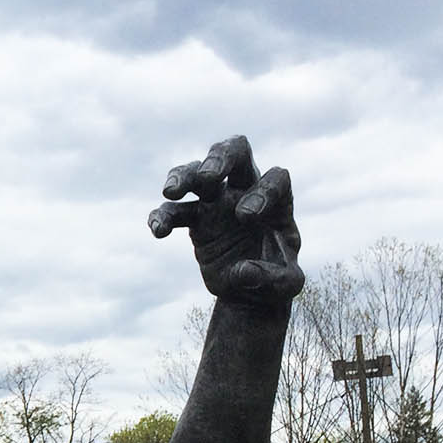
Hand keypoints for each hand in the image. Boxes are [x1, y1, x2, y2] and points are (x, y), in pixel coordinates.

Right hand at [147, 135, 302, 305]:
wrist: (251, 288)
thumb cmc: (275, 279)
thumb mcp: (285, 285)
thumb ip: (274, 278)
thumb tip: (245, 270)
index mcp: (277, 200)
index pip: (275, 179)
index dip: (262, 192)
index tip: (246, 219)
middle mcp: (246, 192)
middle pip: (235, 154)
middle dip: (219, 159)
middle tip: (207, 177)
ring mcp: (217, 202)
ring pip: (197, 173)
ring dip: (182, 177)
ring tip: (170, 192)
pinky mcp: (194, 219)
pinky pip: (173, 211)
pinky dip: (161, 216)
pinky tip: (158, 230)